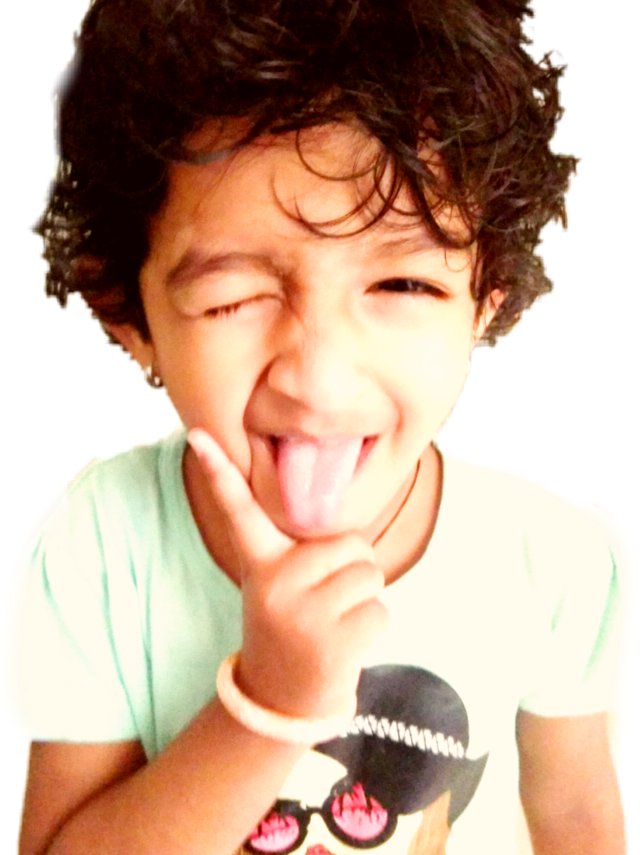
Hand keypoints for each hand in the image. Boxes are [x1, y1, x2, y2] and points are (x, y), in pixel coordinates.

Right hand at [188, 428, 388, 720]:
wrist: (281, 698)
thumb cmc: (293, 624)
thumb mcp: (280, 584)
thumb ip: (302, 550)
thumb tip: (343, 528)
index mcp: (261, 563)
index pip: (238, 511)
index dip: (218, 471)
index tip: (198, 435)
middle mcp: (275, 582)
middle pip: (351, 544)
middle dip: (352, 569)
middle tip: (327, 599)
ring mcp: (302, 613)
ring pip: (370, 575)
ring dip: (365, 599)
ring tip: (335, 620)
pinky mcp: (332, 641)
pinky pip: (380, 610)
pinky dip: (372, 626)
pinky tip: (343, 643)